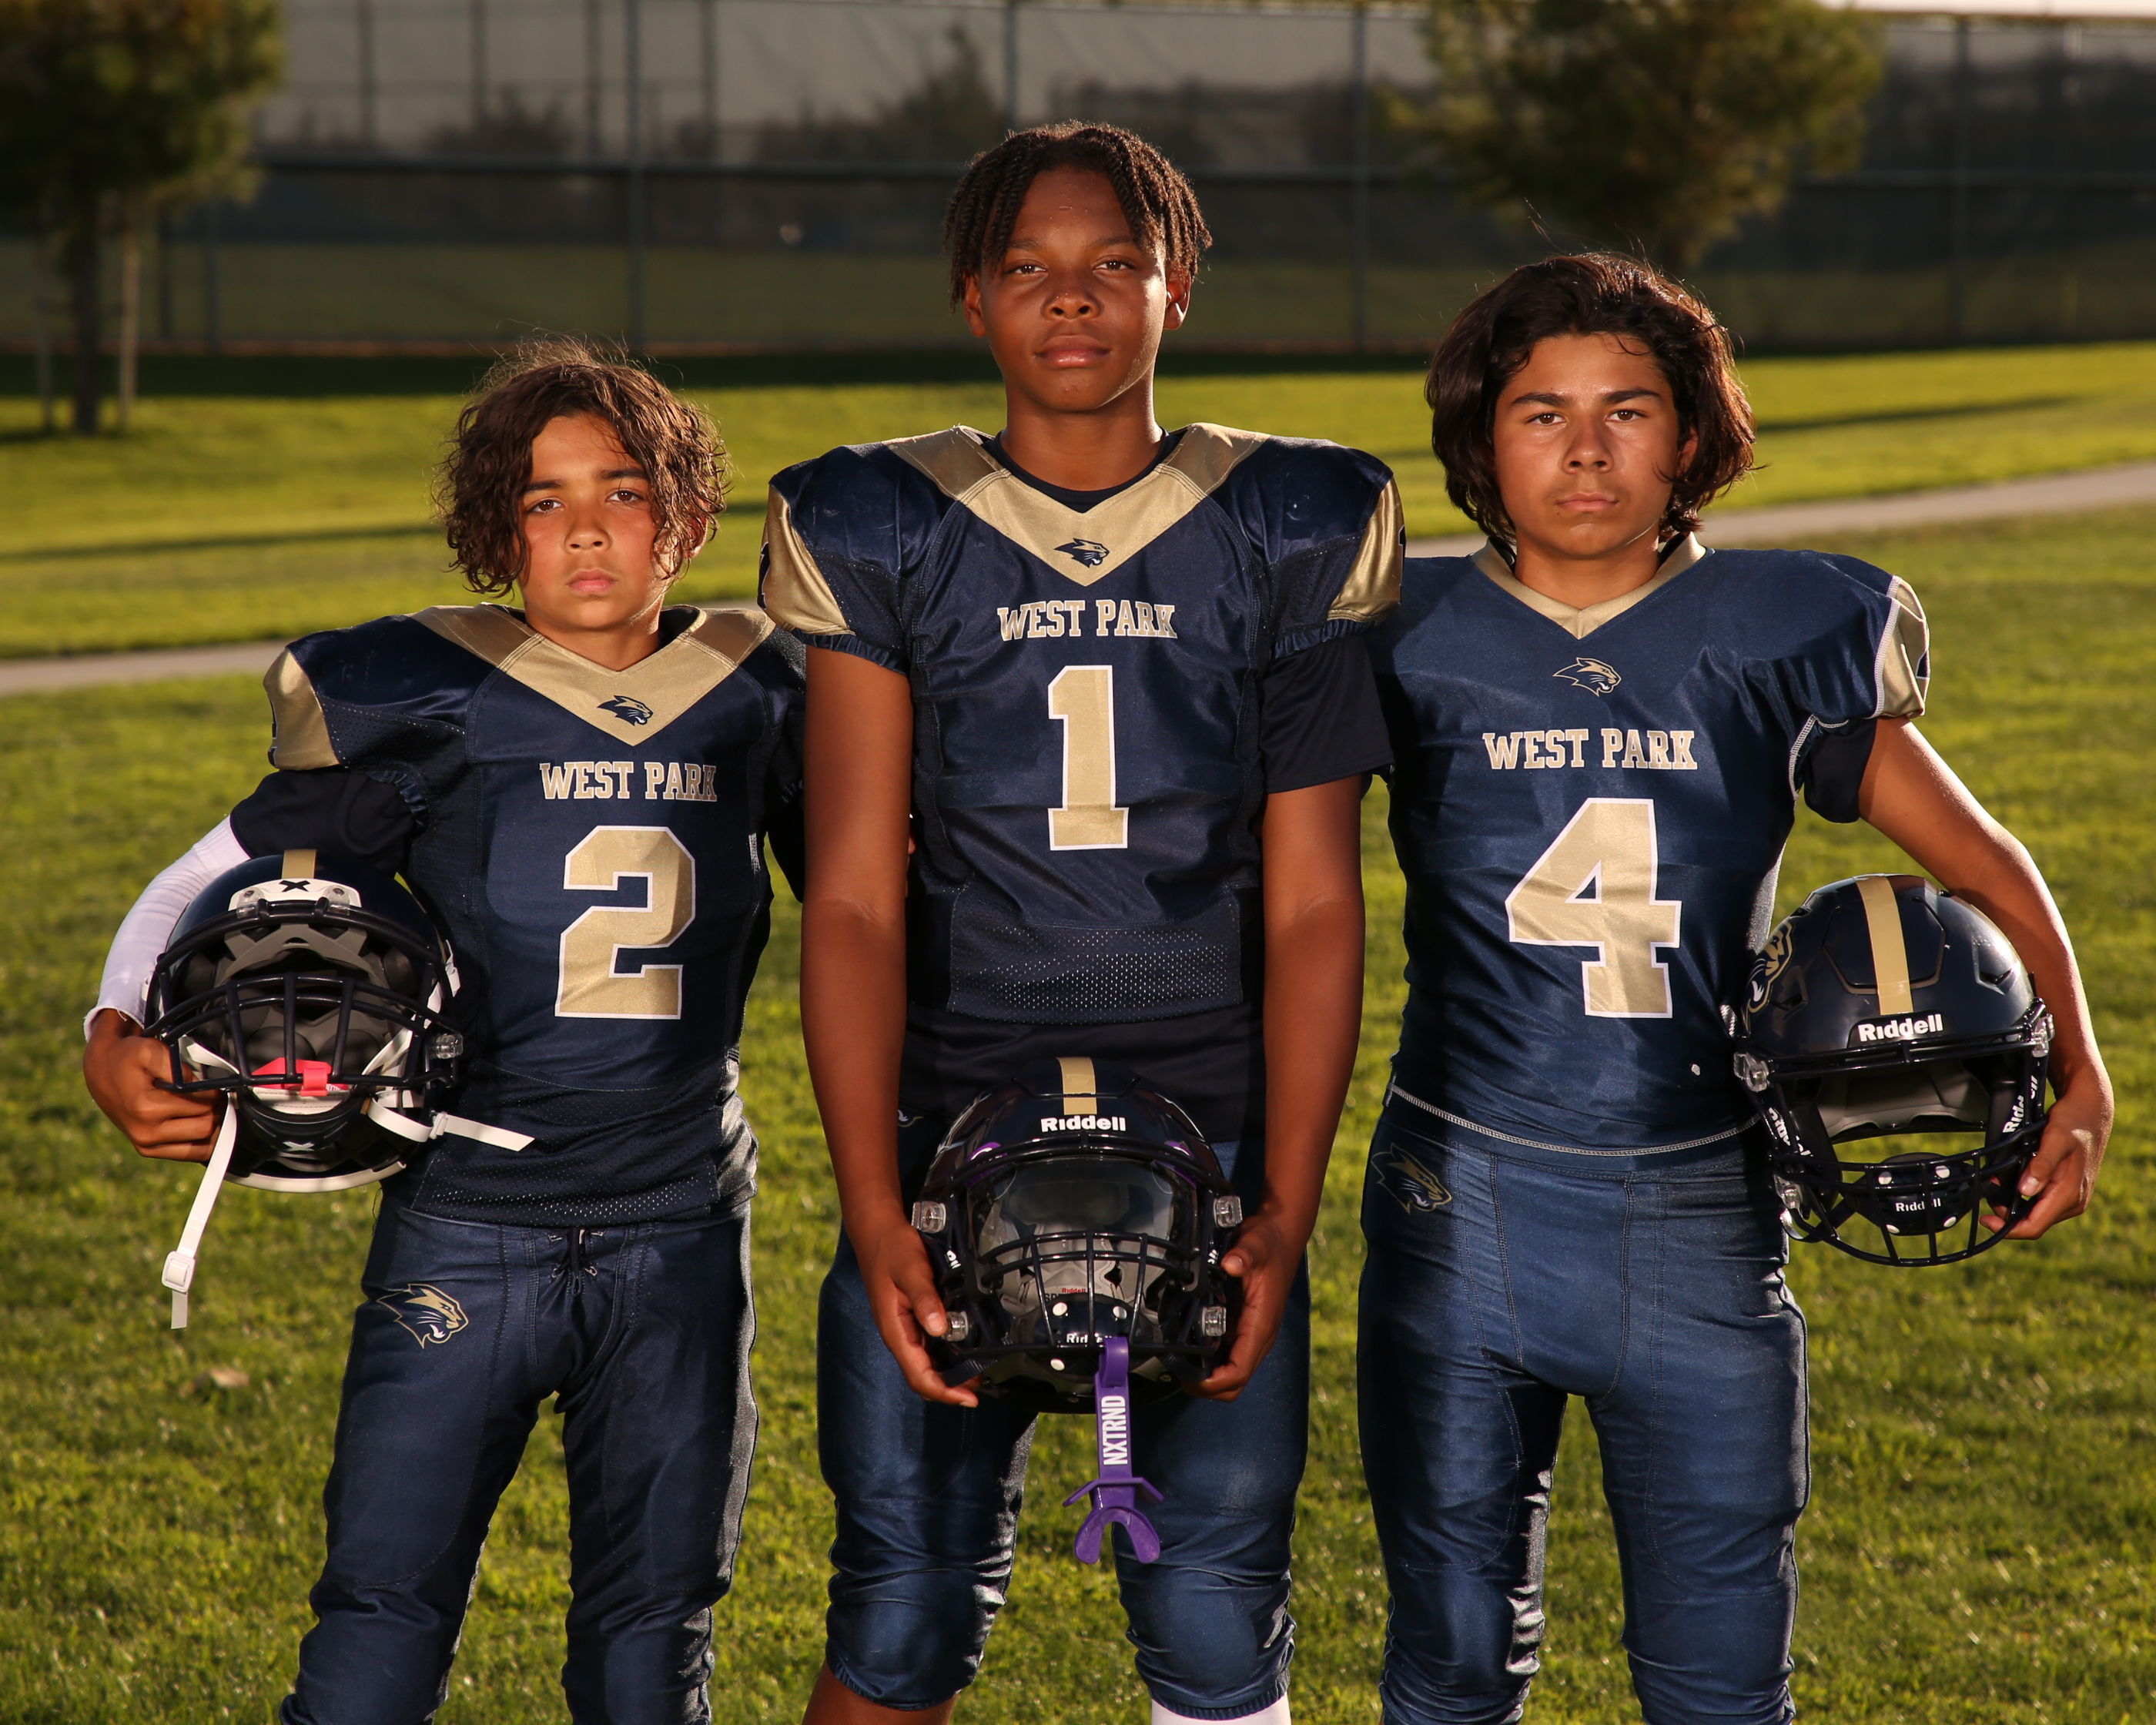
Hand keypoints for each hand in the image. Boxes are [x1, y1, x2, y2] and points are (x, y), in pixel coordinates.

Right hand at [83, 1008, 219, 1161]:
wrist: (99, 1070)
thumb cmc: (126, 1057)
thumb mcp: (149, 1050)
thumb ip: (178, 1068)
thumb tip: (202, 1086)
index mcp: (147, 1109)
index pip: (205, 1105)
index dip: (215, 1091)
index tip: (214, 1083)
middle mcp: (145, 1133)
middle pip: (207, 1127)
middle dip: (216, 1109)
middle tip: (215, 1094)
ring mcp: (146, 1145)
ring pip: (203, 1145)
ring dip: (213, 1126)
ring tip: (208, 1107)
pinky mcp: (147, 1150)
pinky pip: (190, 1154)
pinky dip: (202, 1141)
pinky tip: (201, 1122)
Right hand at [852, 1208, 980, 1407]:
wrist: (877, 1230)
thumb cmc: (892, 1249)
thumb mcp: (911, 1270)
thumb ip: (925, 1299)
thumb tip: (939, 1328)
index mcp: (895, 1330)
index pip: (919, 1376)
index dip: (944, 1392)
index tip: (969, 1398)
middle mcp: (898, 1335)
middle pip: (923, 1376)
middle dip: (951, 1388)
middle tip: (982, 1386)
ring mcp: (904, 1328)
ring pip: (926, 1363)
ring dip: (950, 1373)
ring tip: (978, 1373)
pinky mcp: (910, 1318)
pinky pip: (928, 1346)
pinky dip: (946, 1355)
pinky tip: (964, 1350)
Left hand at [1189, 1209, 1302, 1401]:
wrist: (1282, 1234)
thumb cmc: (1271, 1243)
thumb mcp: (1256, 1244)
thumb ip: (1244, 1255)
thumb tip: (1231, 1264)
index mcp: (1261, 1325)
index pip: (1240, 1371)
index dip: (1215, 1382)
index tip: (1191, 1379)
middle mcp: (1259, 1335)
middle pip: (1236, 1381)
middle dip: (1208, 1386)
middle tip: (1180, 1374)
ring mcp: (1252, 1332)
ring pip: (1232, 1371)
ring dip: (1208, 1374)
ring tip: (1181, 1363)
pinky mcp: (1245, 1325)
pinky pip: (1228, 1354)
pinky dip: (1210, 1358)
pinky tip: (1191, 1345)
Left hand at [1984, 1063, 2112, 1239]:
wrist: (2091, 1113)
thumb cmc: (2074, 1122)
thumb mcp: (2055, 1138)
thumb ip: (2041, 1165)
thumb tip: (2025, 1190)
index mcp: (2070, 1195)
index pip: (2035, 1226)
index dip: (2008, 1229)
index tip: (1986, 1220)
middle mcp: (2073, 1202)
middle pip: (2032, 1222)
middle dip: (2006, 1212)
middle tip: (1990, 1189)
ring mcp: (2071, 1198)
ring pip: (2035, 1213)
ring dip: (2013, 1203)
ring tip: (1998, 1182)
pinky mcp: (2067, 1191)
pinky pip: (2040, 1202)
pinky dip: (2022, 1195)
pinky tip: (2011, 1180)